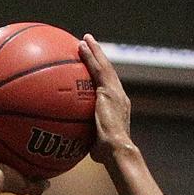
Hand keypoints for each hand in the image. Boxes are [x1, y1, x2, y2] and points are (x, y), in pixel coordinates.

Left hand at [78, 34, 132, 164]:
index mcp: (118, 108)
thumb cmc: (107, 155)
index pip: (109, 88)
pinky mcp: (108, 90)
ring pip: (104, 65)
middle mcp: (120, 97)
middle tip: (89, 46)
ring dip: (95, 51)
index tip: (94, 70)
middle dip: (99, 58)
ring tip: (85, 39)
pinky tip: (81, 46)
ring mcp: (115, 92)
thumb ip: (88, 141)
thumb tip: (73, 148)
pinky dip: (90, 55)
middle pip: (108, 72)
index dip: (102, 78)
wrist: (117, 150)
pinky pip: (97, 68)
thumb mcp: (96, 146)